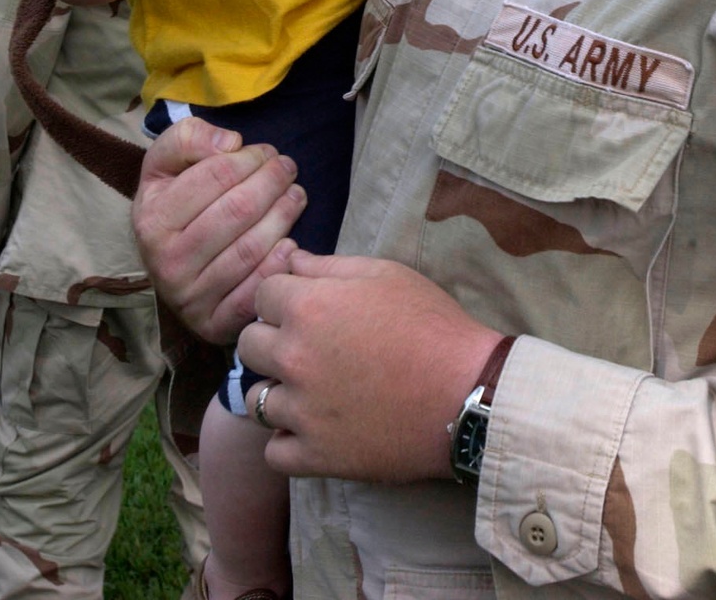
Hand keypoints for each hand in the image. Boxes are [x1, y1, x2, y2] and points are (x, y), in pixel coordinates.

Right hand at [132, 116, 306, 342]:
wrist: (167, 264)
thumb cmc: (176, 203)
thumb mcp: (167, 162)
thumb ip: (189, 138)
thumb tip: (230, 143)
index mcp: (152, 219)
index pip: (215, 175)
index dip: (249, 158)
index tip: (266, 152)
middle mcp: (165, 262)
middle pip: (238, 210)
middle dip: (272, 182)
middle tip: (288, 168)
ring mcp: (189, 297)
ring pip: (251, 248)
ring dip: (284, 215)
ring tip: (296, 195)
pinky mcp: (212, 323)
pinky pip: (255, 291)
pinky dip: (279, 264)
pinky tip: (291, 242)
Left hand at [239, 251, 502, 481]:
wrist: (467, 393)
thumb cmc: (431, 325)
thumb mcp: (386, 275)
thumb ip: (329, 266)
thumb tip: (290, 259)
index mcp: (308, 306)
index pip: (262, 294)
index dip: (286, 297)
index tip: (310, 308)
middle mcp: (293, 357)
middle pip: (248, 345)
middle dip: (273, 341)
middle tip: (309, 348)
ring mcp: (300, 411)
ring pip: (256, 400)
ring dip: (280, 393)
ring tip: (314, 391)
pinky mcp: (315, 456)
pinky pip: (274, 452)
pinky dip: (289, 442)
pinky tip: (314, 428)